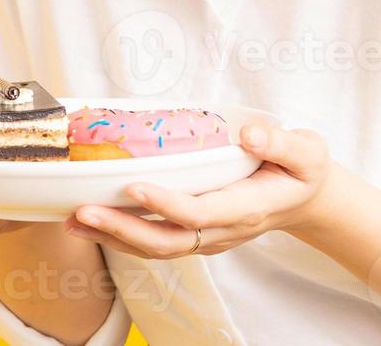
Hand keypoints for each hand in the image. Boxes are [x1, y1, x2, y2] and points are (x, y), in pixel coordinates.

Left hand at [63, 122, 336, 258]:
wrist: (307, 199)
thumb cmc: (303, 170)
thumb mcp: (307, 150)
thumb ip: (280, 141)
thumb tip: (249, 133)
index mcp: (247, 208)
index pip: (199, 213)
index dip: (165, 203)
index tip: (132, 185)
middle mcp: (223, 229)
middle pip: (166, 241)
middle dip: (122, 229)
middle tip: (81, 212)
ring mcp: (208, 237)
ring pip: (155, 248)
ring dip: (113, 237)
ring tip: (74, 220)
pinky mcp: (196, 234)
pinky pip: (155, 243)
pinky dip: (121, 236)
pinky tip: (92, 222)